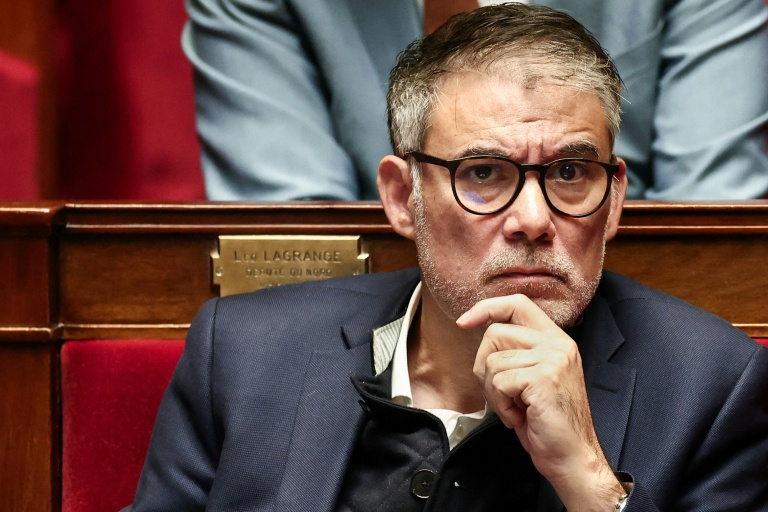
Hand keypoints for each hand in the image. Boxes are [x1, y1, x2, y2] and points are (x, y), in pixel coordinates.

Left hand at [457, 294, 623, 510]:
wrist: (572, 457)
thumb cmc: (547, 423)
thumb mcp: (532, 377)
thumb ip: (516, 352)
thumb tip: (482, 332)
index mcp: (555, 340)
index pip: (517, 304)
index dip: (487, 308)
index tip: (464, 322)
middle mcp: (557, 344)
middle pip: (495, 333)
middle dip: (485, 367)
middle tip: (502, 395)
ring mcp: (552, 358)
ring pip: (493, 361)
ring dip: (494, 393)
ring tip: (516, 409)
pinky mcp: (543, 377)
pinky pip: (498, 382)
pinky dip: (501, 405)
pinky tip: (520, 417)